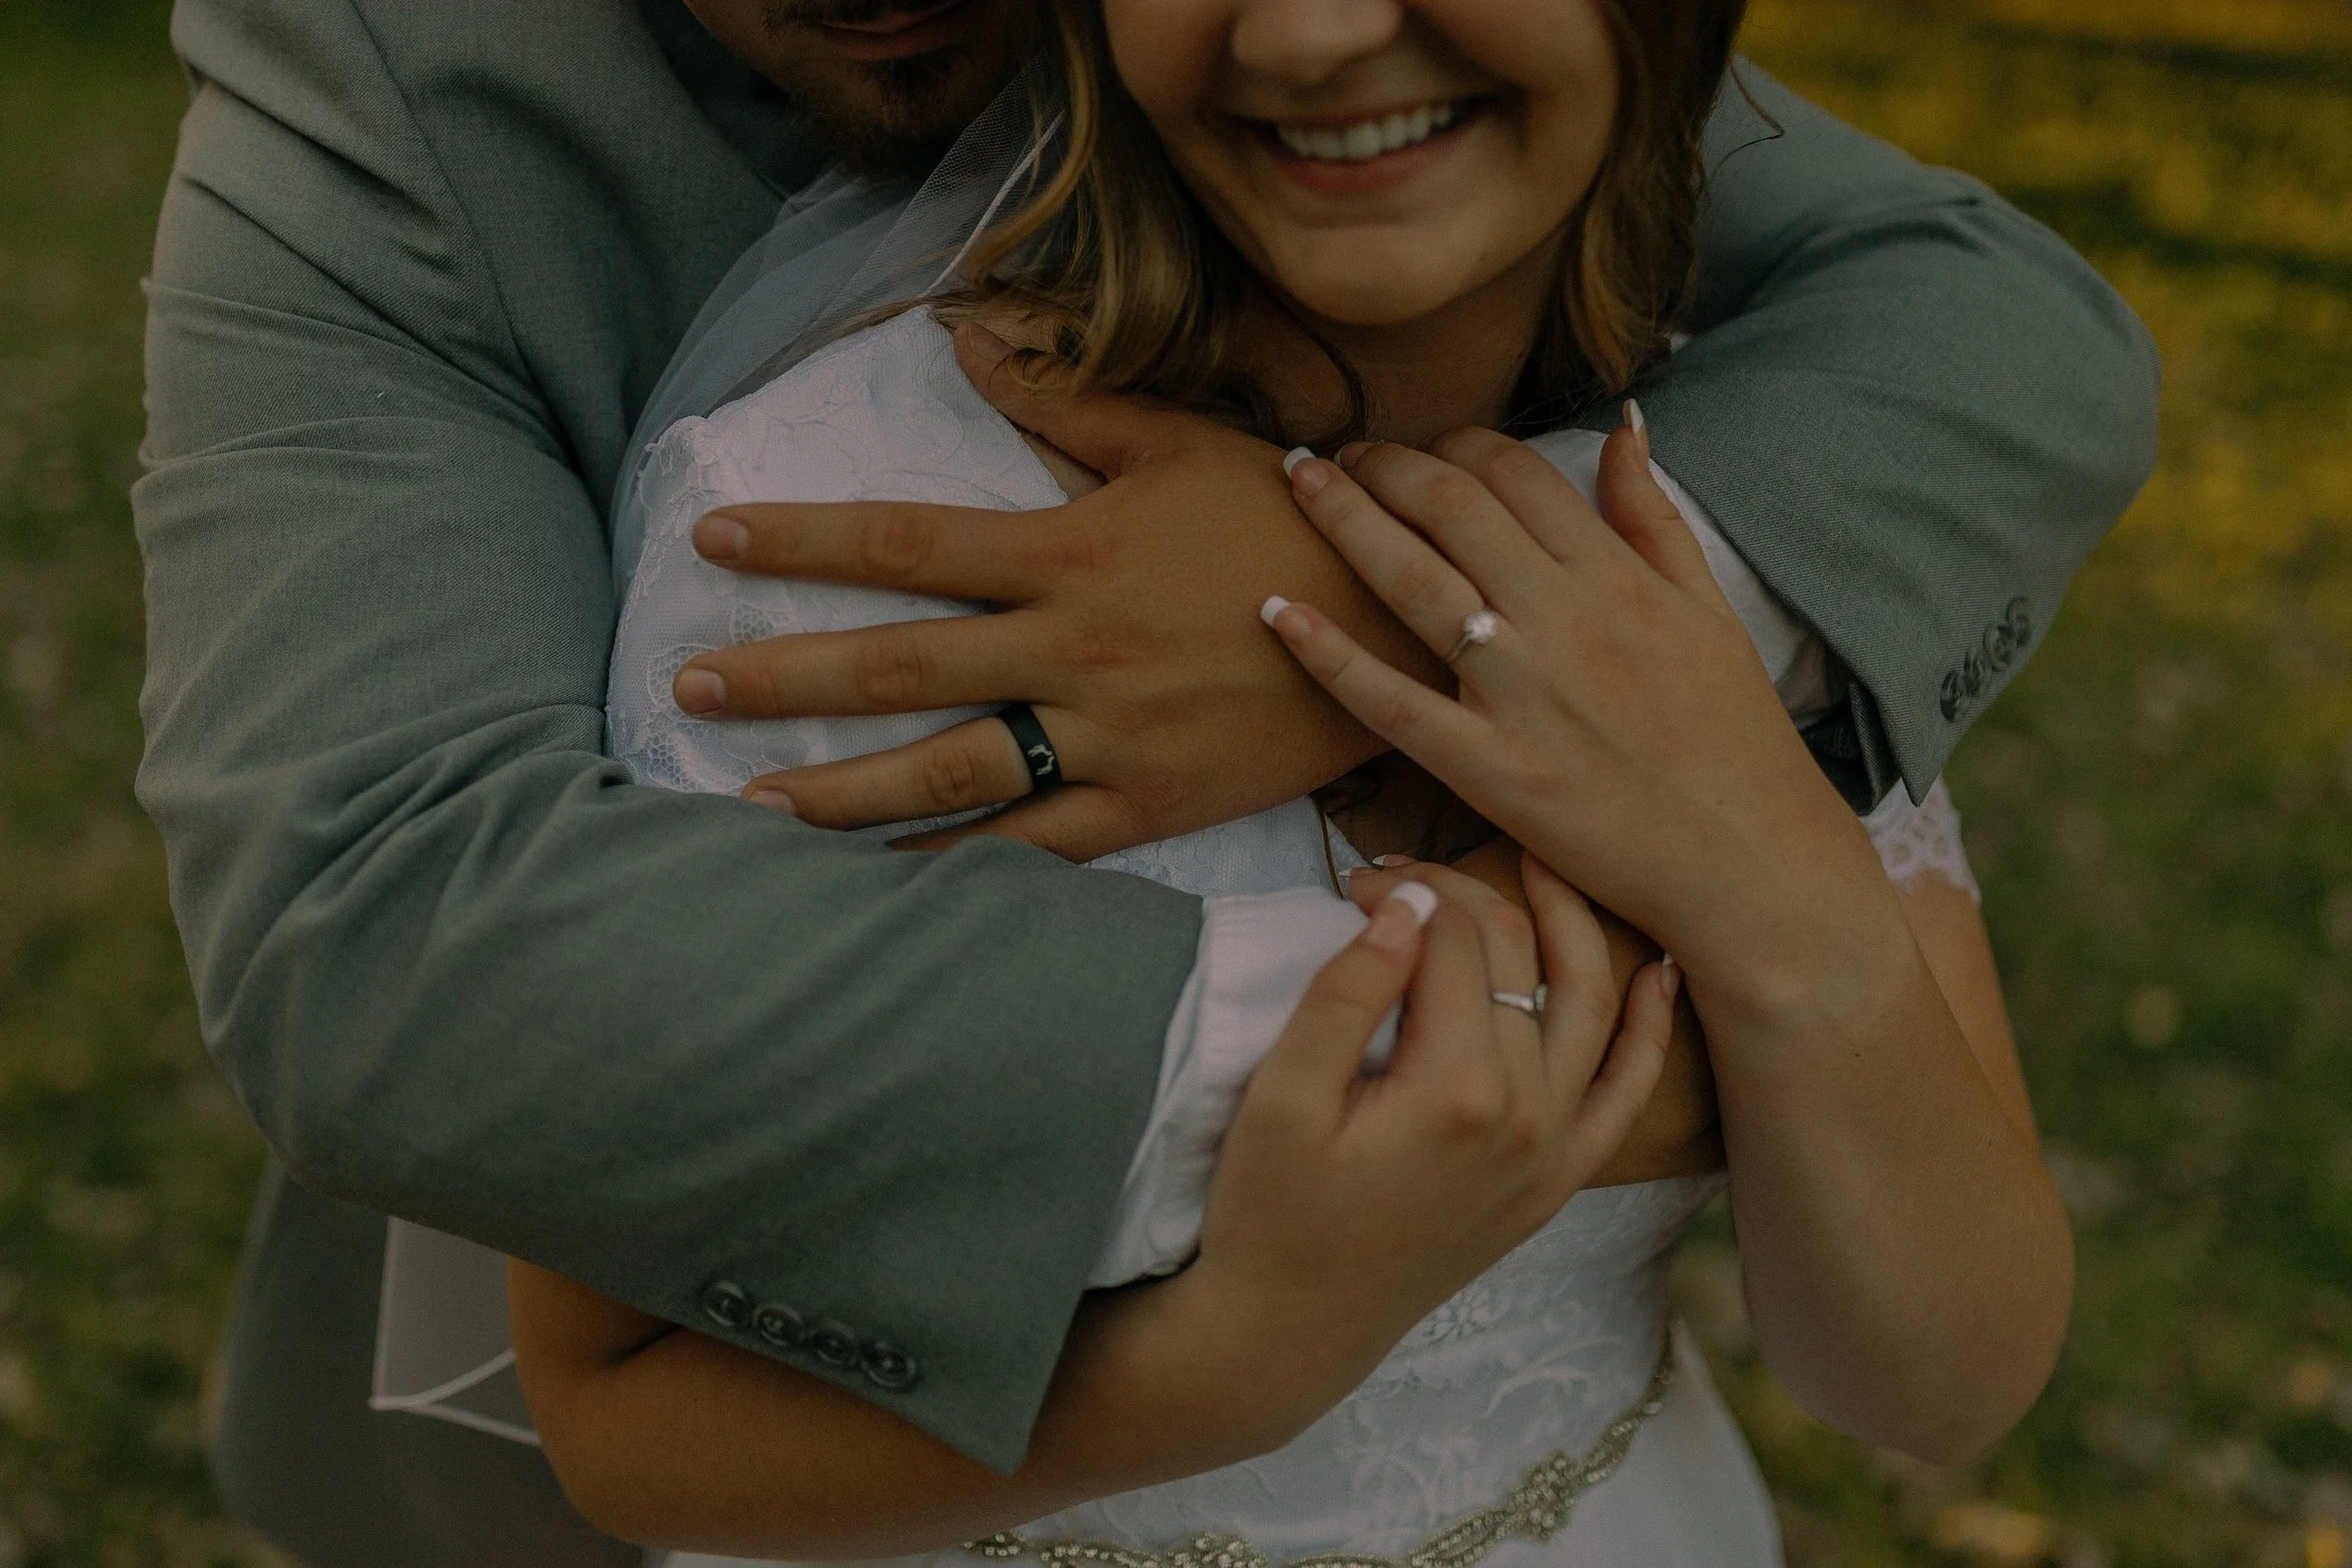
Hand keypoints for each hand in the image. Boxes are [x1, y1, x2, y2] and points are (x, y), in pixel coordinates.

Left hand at [667, 323, 1446, 861]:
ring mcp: (1104, 735)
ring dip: (844, 787)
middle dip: (786, 674)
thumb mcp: (1181, 442)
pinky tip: (888, 881)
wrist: (1404, 626)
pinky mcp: (1144, 802)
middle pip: (900, 663)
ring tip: (754, 803)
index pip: (906, 541)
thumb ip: (1066, 400)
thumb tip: (965, 342)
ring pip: (951, 768)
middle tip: (691, 690)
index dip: (803, 539)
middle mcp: (1070, 648)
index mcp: (1069, 553)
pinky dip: (958, 864)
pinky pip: (1034, 845)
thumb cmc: (1288, 523)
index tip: (714, 541)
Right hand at [1192, 864, 1673, 1394]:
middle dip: (1463, 891)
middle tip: (1403, 871)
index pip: (1451, 940)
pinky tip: (1657, 972)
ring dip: (1573, 923)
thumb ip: (1346, 993)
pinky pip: (1628, 1094)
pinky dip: (1649, 1029)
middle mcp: (1528, 1118)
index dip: (1402, 888)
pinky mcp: (1558, 1181)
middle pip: (1515, 957)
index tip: (1351, 881)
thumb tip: (1407, 902)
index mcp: (1457, 1092)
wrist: (1292, 1330)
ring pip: (1589, 1003)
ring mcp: (1553, 1152)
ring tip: (1544, 861)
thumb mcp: (1279, 1100)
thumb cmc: (1270, 1214)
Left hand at [1261, 416, 1881, 984]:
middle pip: (1449, 507)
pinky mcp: (1491, 770)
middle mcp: (1563, 618)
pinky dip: (1330, 654)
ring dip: (1344, 520)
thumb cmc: (1734, 737)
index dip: (1451, 444)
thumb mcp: (1710, 608)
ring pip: (1412, 581)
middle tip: (1339, 456)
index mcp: (1616, 575)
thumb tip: (1623, 423)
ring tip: (1300, 485)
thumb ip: (1654, 514)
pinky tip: (1277, 612)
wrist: (1749, 860)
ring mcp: (1521, 693)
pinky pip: (1391, 703)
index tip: (1417, 447)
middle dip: (1383, 464)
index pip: (1513, 472)